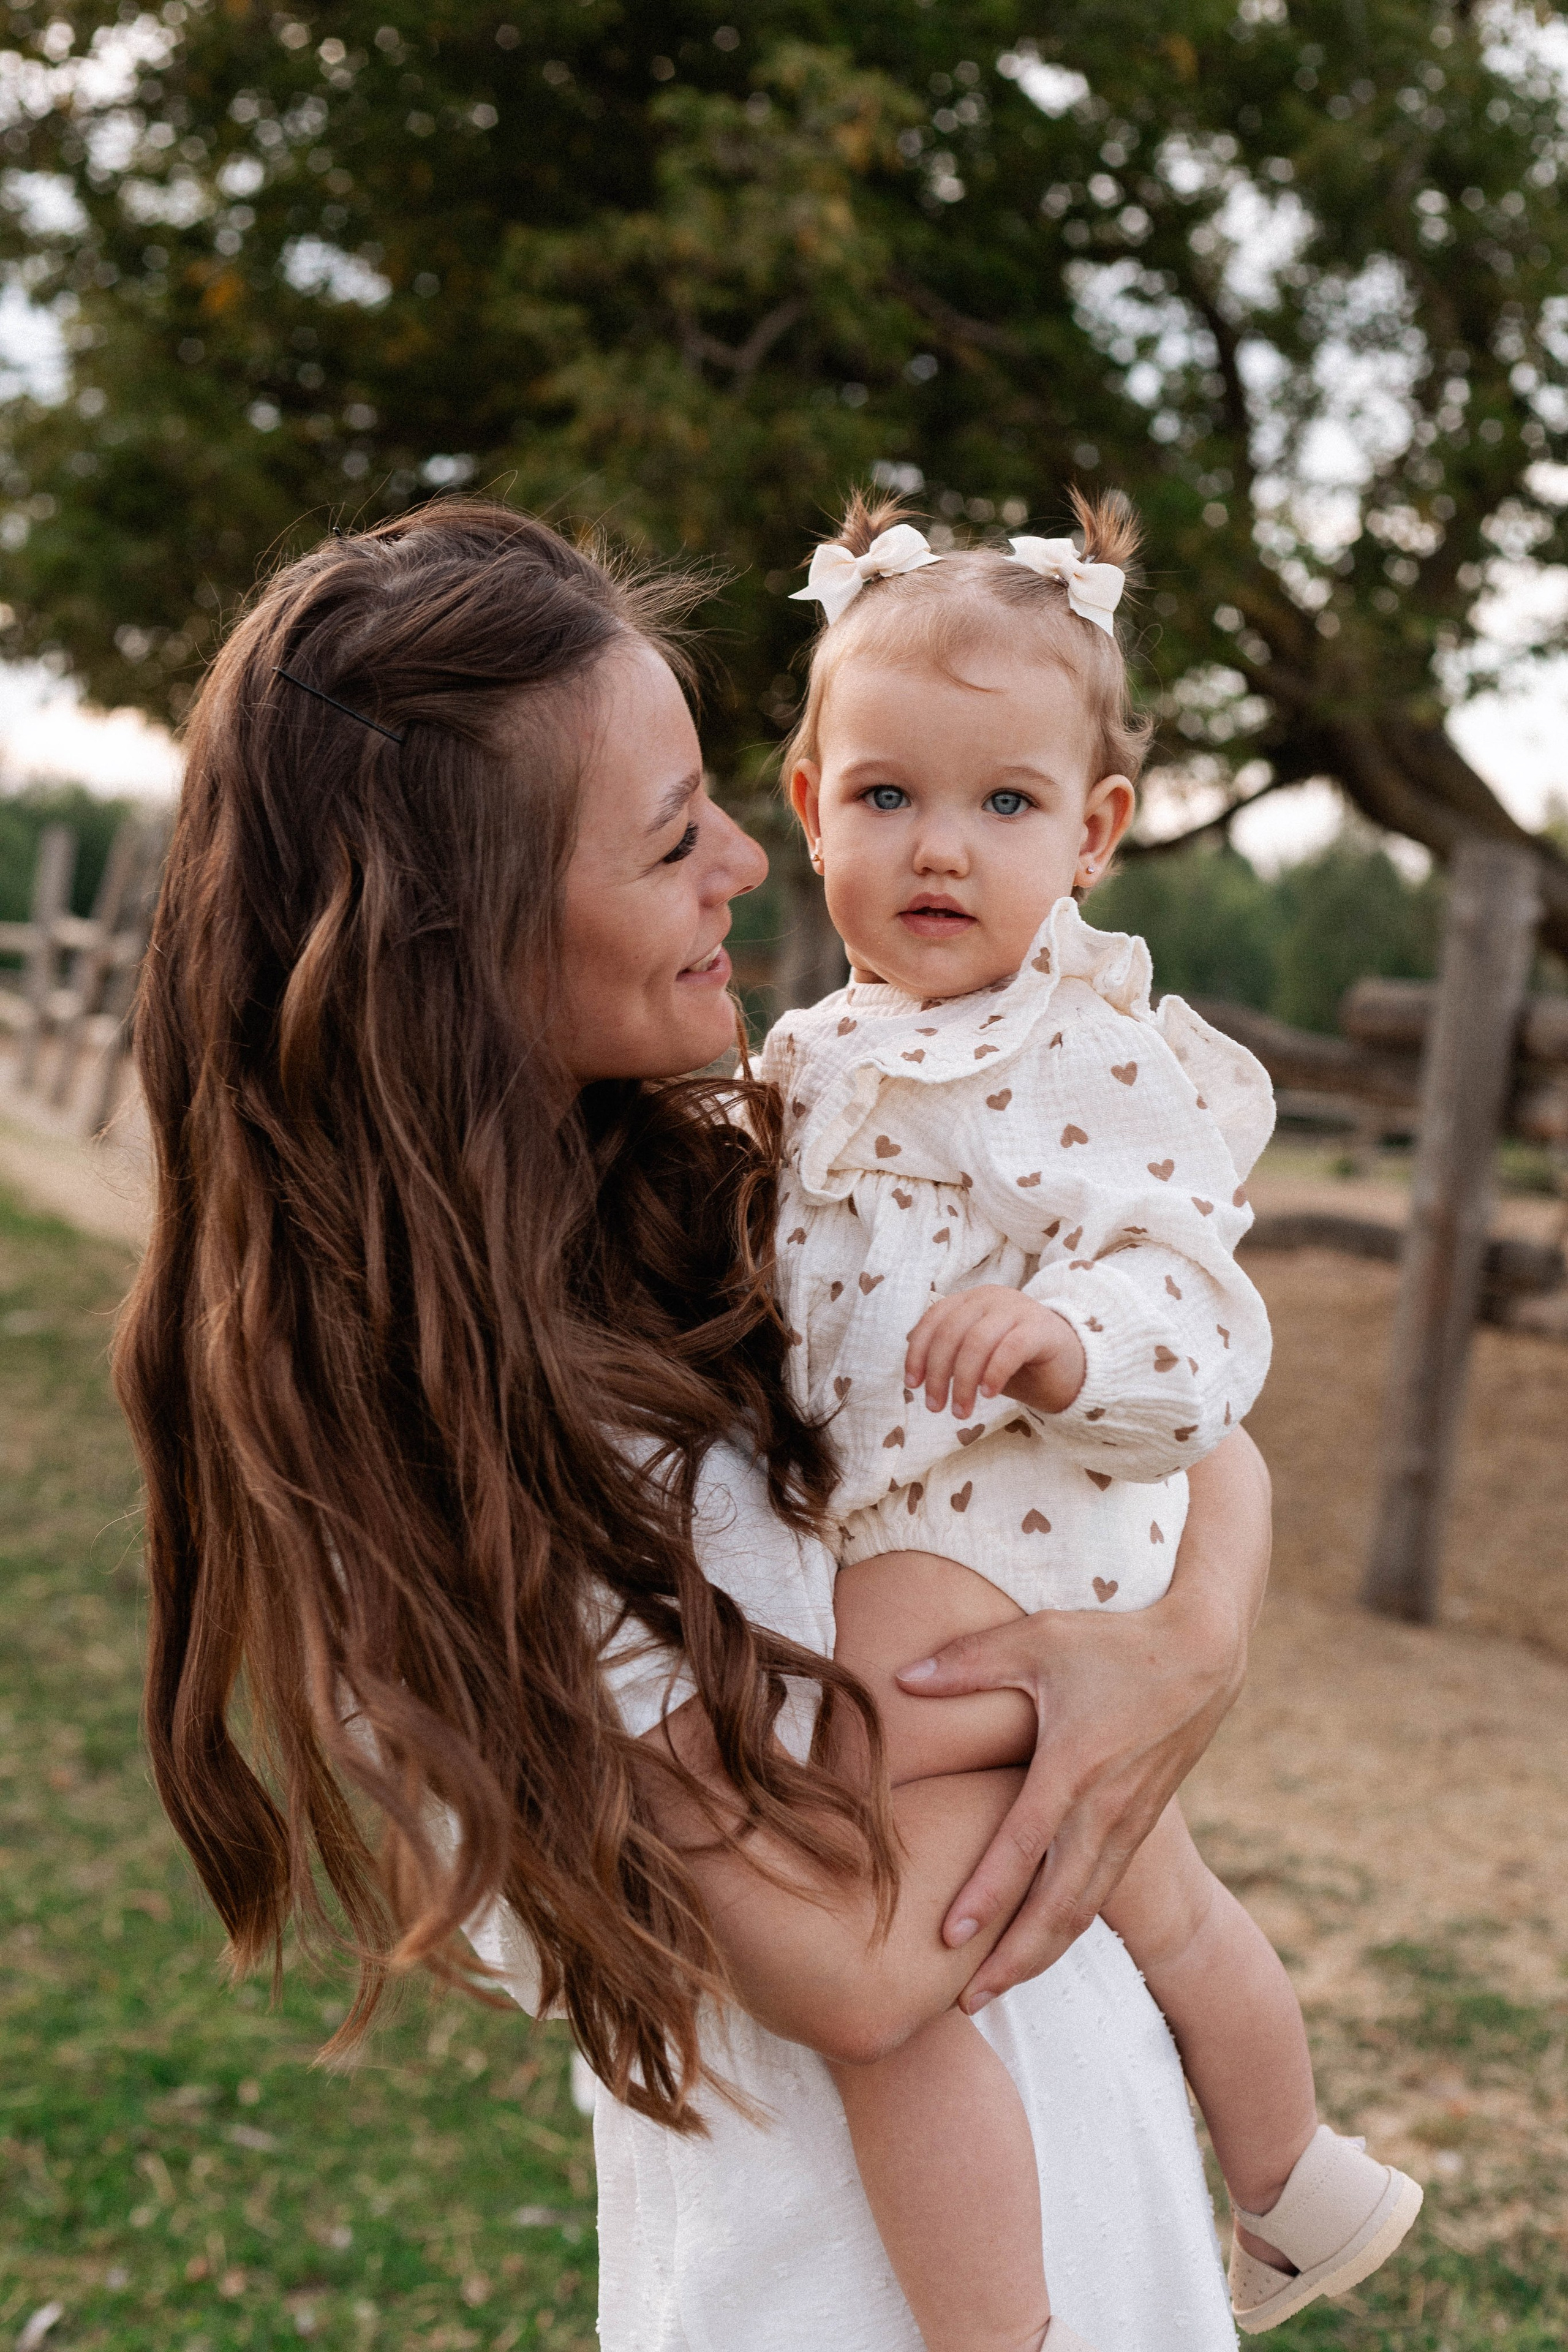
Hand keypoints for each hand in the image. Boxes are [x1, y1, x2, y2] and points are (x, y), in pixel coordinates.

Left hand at [892, 1427, 1271, 2006]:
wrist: (1204, 1650)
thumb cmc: (1114, 1639)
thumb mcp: (1037, 1638)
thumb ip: (967, 1662)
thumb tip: (901, 1678)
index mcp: (1073, 1768)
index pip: (1021, 1850)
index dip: (984, 1898)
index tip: (947, 1939)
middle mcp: (1105, 1809)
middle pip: (1058, 1907)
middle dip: (1014, 1960)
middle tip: (968, 2001)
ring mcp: (1129, 1822)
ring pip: (1084, 1908)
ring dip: (1042, 1952)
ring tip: (998, 1986)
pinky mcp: (1143, 1823)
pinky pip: (1101, 1888)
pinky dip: (1069, 1923)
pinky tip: (1041, 1939)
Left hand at [904, 1287, 1085, 1419]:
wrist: (1073, 1367)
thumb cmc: (1019, 1365)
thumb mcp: (977, 1358)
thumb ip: (951, 1355)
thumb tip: (916, 1373)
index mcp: (973, 1300)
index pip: (935, 1318)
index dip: (918, 1351)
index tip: (913, 1384)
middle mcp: (993, 1298)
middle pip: (952, 1331)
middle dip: (939, 1373)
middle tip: (936, 1407)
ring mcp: (1019, 1310)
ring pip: (977, 1341)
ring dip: (964, 1381)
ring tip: (961, 1411)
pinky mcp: (1042, 1329)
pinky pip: (1010, 1348)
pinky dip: (994, 1372)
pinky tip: (988, 1394)